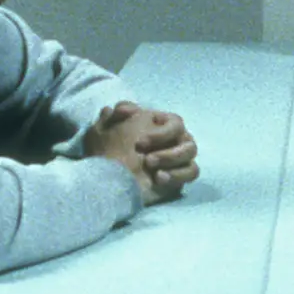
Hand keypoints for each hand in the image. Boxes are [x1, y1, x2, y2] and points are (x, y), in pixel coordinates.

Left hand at [83, 102, 200, 203]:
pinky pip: (192, 171)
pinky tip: (158, 178)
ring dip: (171, 158)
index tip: (139, 143)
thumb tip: (124, 109)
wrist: (104, 183)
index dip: (162, 132)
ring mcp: (177, 160)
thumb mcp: (102, 130)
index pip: (176, 122)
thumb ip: (115, 113)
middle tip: (147, 159)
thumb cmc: (106, 155)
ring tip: (150, 166)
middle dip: (167, 147)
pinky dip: (178, 174)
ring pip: (190, 152)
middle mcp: (171, 141)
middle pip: (187, 137)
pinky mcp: (179, 178)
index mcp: (159, 126)